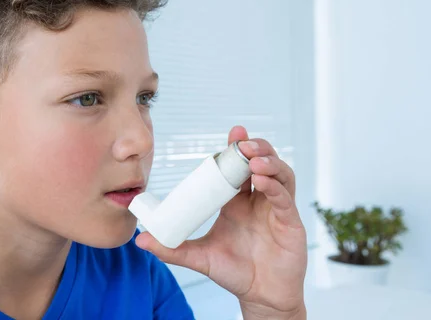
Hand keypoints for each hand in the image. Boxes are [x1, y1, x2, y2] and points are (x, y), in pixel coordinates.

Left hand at [135, 125, 306, 317]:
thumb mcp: (199, 256)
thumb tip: (140, 240)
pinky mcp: (290, 222)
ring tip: (253, 159)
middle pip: (263, 163)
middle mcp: (258, 200)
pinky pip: (285, 198)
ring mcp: (276, 209)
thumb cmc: (233, 272)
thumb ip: (172, 249)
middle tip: (243, 143)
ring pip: (280, 174)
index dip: (236, 149)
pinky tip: (263, 181)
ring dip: (269, 162)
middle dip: (256, 148)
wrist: (259, 296)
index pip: (238, 168)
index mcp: (237, 202)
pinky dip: (276, 186)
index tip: (234, 133)